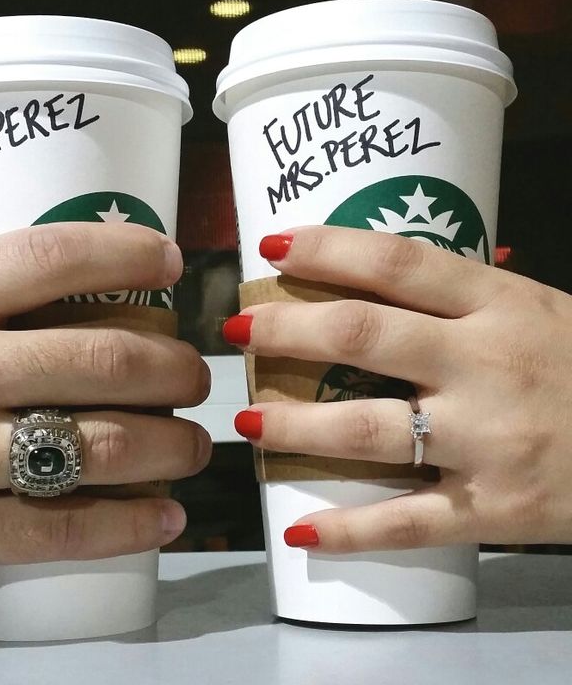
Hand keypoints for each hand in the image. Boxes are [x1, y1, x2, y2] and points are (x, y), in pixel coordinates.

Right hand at [0, 222, 210, 624]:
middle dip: (173, 368)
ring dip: (171, 446)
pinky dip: (130, 524)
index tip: (169, 259)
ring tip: (192, 446)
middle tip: (193, 376)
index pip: (45, 257)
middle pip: (101, 358)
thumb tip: (73, 303)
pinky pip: (64, 528)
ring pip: (102, 445)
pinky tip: (162, 517)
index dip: (122, 253)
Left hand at [227, 226, 571, 552]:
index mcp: (500, 305)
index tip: (270, 245)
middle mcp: (486, 365)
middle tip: (238, 331)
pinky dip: (350, 530)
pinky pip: (409, 522)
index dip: (326, 248)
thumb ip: (462, 296)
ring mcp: (489, 442)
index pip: (396, 262)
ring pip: (369, 430)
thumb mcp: (536, 309)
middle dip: (288, 329)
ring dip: (296, 426)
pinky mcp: (495, 510)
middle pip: (363, 336)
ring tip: (249, 421)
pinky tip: (301, 530)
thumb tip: (375, 273)